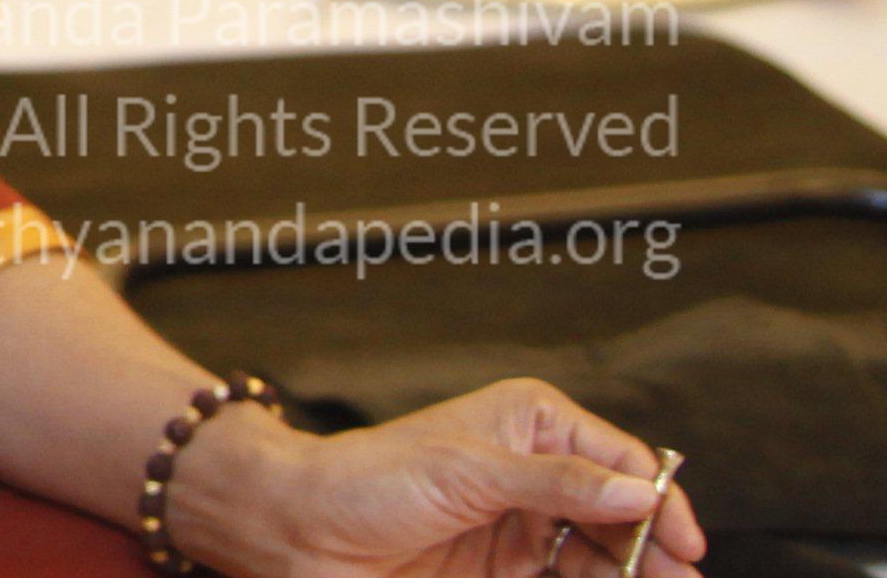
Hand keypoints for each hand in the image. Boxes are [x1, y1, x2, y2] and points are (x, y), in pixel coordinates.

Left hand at [182, 380, 695, 576]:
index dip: (661, 501)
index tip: (685, 544)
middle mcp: (538, 471)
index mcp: (532, 424)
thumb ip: (557, 483)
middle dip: (654, 549)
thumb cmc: (368, 479)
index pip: (624, 461)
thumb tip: (638, 493)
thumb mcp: (467, 471)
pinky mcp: (511, 568)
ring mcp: (527, 523)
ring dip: (630, 572)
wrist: (302, 529)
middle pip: (623, 514)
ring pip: (604, 553)